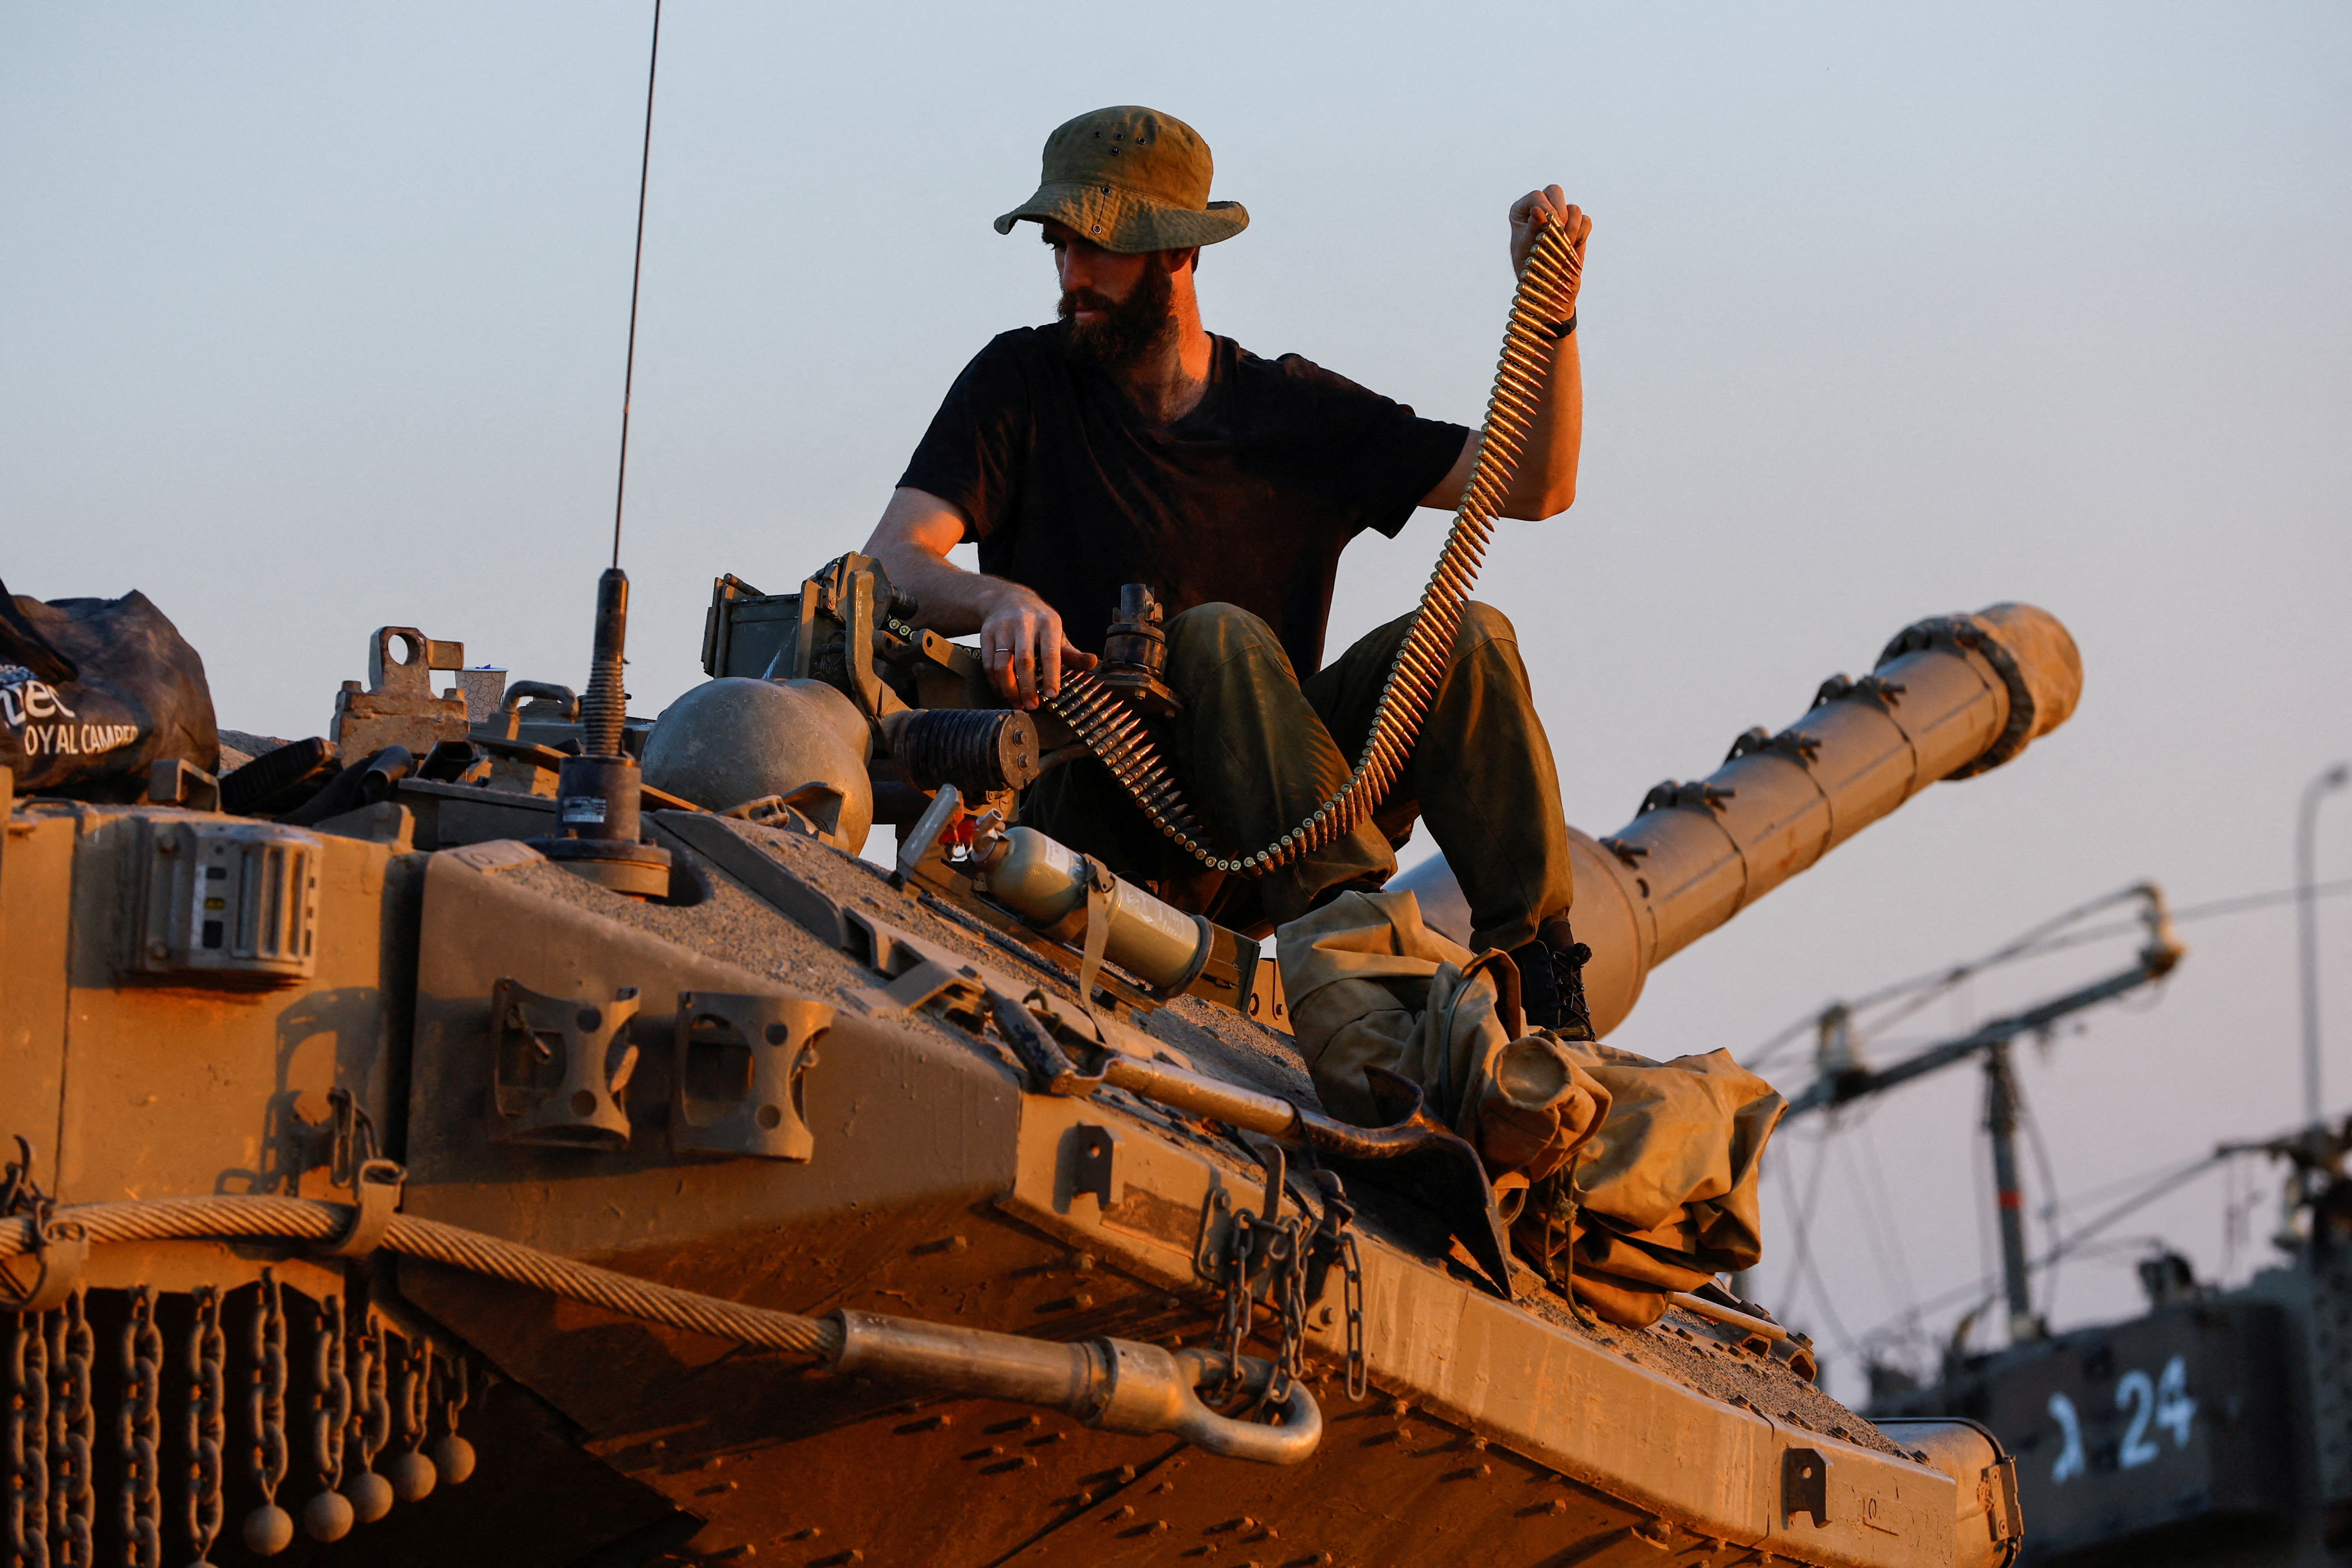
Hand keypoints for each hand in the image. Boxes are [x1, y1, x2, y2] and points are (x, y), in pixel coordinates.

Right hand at [979, 589, 1095, 709]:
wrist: (1007, 599)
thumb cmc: (1037, 623)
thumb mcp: (1056, 633)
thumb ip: (1072, 653)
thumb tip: (1093, 662)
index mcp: (1048, 622)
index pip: (1050, 653)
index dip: (1051, 676)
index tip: (1051, 695)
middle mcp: (1024, 622)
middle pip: (1024, 660)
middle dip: (1028, 687)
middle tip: (1032, 706)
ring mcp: (1003, 627)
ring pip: (1002, 664)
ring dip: (1009, 688)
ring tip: (1017, 703)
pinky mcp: (986, 633)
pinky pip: (988, 663)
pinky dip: (995, 682)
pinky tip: (1003, 693)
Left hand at [1508, 186, 1590, 303]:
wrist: (1546, 286)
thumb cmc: (1529, 268)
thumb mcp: (1526, 249)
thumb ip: (1532, 229)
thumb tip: (1538, 210)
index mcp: (1522, 211)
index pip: (1536, 196)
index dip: (1546, 208)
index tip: (1552, 225)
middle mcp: (1541, 209)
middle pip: (1555, 191)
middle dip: (1560, 211)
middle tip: (1560, 229)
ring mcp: (1560, 217)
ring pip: (1573, 208)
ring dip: (1572, 228)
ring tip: (1565, 245)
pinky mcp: (1576, 227)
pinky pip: (1586, 220)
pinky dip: (1582, 233)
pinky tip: (1573, 246)